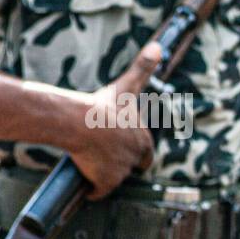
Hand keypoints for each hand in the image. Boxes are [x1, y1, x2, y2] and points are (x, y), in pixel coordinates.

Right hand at [68, 44, 161, 198]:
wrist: (80, 121)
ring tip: (90, 163)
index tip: (121, 150)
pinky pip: (99, 191)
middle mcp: (136, 157)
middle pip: (129, 166)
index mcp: (143, 140)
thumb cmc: (103, 104)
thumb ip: (143, 67)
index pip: (146, 154)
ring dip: (103, 174)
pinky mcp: (106, 182)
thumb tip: (159, 46)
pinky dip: (93, 190)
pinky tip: (85, 185)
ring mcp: (122, 171)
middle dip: (119, 164)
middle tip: (103, 156)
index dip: (135, 153)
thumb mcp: (127, 85)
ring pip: (113, 177)